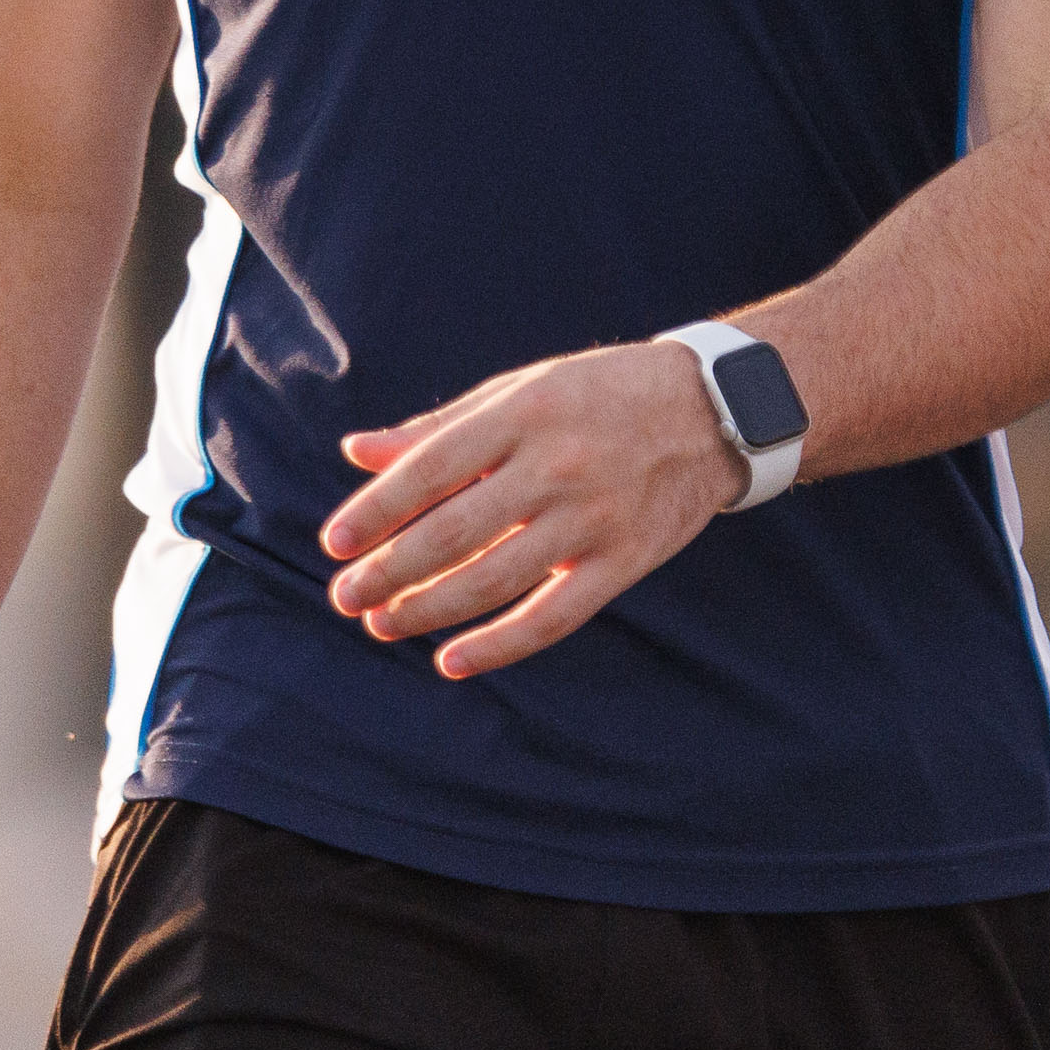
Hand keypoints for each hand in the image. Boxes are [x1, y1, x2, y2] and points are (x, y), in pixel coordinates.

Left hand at [323, 340, 744, 677]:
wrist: (713, 410)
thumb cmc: (601, 395)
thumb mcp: (522, 390)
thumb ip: (440, 428)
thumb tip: (357, 453)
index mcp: (525, 413)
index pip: (433, 467)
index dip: (378, 510)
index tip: (335, 544)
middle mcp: (557, 465)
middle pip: (455, 531)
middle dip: (390, 571)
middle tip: (345, 596)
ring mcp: (593, 517)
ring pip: (495, 579)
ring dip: (429, 609)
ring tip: (382, 623)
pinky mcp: (624, 560)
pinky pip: (554, 615)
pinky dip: (500, 644)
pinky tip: (452, 660)